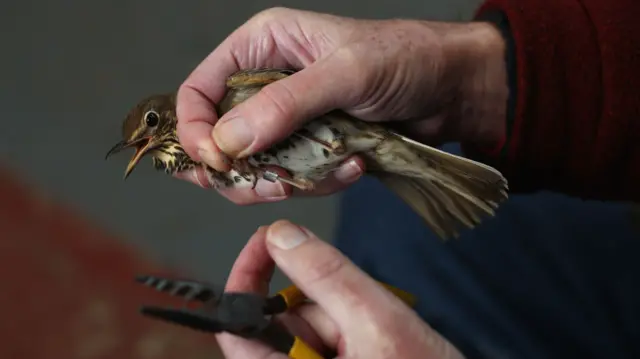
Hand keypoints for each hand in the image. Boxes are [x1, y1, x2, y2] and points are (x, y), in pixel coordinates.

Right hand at [176, 7, 507, 204]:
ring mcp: (288, 119)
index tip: (216, 163)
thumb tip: (228, 140)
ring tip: (333, 170)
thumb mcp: (345, 73)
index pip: (199, 90)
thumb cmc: (404, 59)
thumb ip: (285, 105)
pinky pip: (294, 178)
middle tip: (276, 183)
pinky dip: (319, 183)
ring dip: (287, 180)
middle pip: (220, 139)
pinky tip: (353, 167)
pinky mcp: (311, 146)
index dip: (195, 130)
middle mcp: (266, 83)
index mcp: (262, 47)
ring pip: (255, 167)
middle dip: (243, 170)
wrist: (450, 88)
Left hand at [216, 220, 464, 358]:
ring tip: (386, 336)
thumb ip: (328, 277)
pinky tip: (385, 341)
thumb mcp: (377, 323)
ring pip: (313, 326)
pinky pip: (334, 337)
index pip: (238, 328)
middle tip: (366, 310)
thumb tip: (280, 234)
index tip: (268, 238)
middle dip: (324, 301)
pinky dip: (357, 325)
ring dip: (347, 315)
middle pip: (283, 322)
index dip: (247, 277)